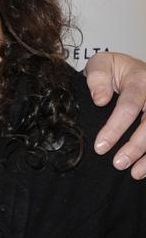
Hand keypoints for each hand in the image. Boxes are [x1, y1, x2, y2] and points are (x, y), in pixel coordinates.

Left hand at [86, 52, 145, 179]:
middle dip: (136, 146)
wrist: (133, 70)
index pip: (130, 106)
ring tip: (134, 173)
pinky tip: (145, 169)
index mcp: (140, 80)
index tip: (100, 147)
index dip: (115, 128)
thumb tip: (100, 100)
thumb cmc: (114, 69)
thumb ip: (97, 78)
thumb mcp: (101, 64)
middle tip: (118, 163)